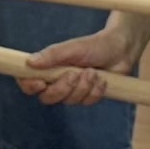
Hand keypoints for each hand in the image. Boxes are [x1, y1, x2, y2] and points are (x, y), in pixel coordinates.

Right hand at [18, 20, 136, 107]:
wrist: (121, 50)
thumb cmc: (94, 45)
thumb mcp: (72, 48)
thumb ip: (52, 55)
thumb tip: (30, 62)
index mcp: (48, 69)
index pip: (28, 84)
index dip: (30, 86)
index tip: (41, 83)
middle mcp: (56, 82)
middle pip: (47, 98)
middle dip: (63, 88)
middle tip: (76, 73)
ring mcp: (72, 91)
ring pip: (69, 101)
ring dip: (83, 87)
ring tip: (93, 72)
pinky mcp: (87, 97)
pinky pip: (86, 103)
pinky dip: (95, 91)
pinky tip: (102, 80)